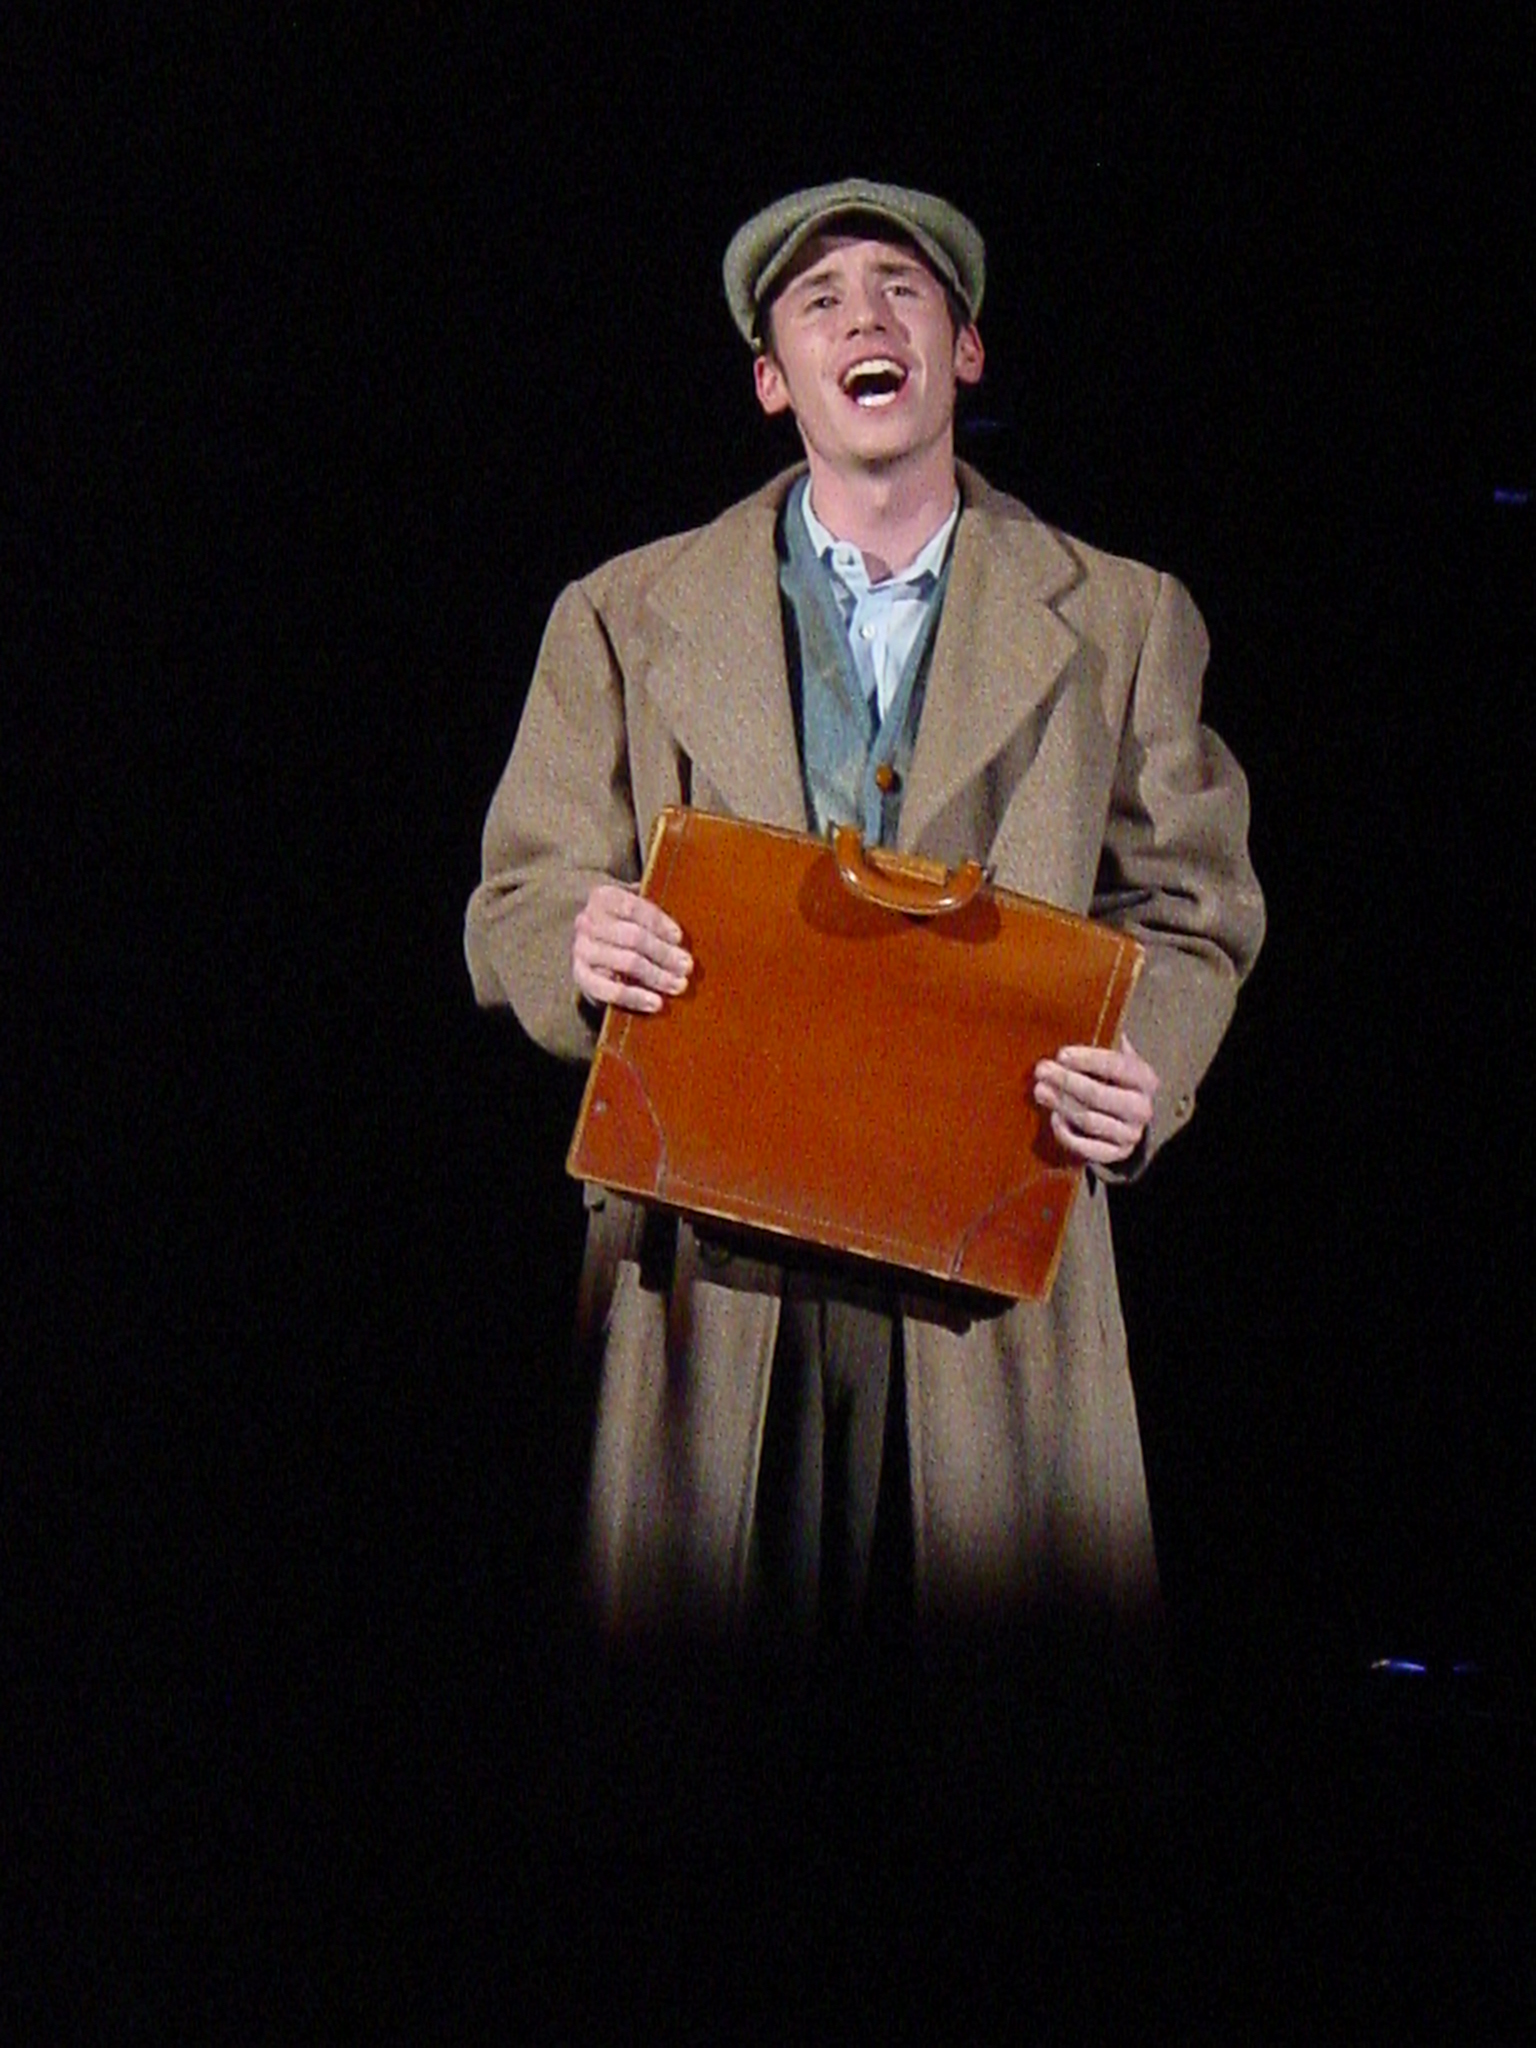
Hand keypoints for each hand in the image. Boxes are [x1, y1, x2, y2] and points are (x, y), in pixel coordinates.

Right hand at [572, 882, 692, 1012]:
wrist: (594, 948)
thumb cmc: (624, 926)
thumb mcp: (636, 913)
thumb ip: (654, 917)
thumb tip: (681, 937)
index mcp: (602, 898)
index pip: (633, 907)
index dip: (658, 922)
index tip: (678, 937)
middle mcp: (587, 922)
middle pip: (632, 937)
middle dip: (664, 953)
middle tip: (687, 965)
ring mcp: (582, 950)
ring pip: (627, 963)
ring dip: (657, 976)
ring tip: (679, 984)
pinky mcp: (582, 977)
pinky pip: (611, 991)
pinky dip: (636, 998)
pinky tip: (657, 1003)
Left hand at [1032, 1035, 1158, 1165]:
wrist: (1129, 1121)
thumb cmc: (1116, 1081)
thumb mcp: (1119, 1060)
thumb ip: (1109, 1042)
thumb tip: (1094, 1018)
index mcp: (1146, 1079)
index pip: (1118, 1066)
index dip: (1089, 1059)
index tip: (1061, 1053)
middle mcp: (1143, 1109)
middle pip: (1099, 1095)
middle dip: (1066, 1081)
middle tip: (1041, 1070)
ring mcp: (1131, 1134)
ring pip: (1089, 1120)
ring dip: (1060, 1104)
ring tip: (1039, 1090)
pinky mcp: (1116, 1154)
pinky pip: (1086, 1147)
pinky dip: (1067, 1133)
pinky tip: (1053, 1117)